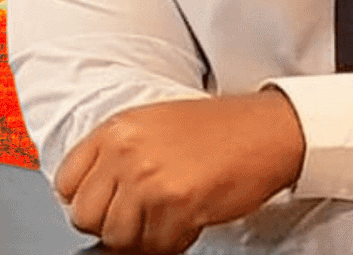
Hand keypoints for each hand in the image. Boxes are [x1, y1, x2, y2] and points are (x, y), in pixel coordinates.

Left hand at [55, 90, 305, 253]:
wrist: (272, 130)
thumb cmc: (226, 127)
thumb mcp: (159, 123)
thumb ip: (121, 153)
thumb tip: (99, 196)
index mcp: (119, 128)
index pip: (65, 183)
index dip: (90, 200)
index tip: (110, 204)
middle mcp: (127, 151)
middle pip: (86, 216)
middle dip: (115, 224)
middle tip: (144, 216)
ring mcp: (150, 179)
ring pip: (119, 238)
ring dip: (146, 236)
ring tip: (173, 217)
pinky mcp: (177, 204)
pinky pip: (158, 246)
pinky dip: (174, 241)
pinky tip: (192, 218)